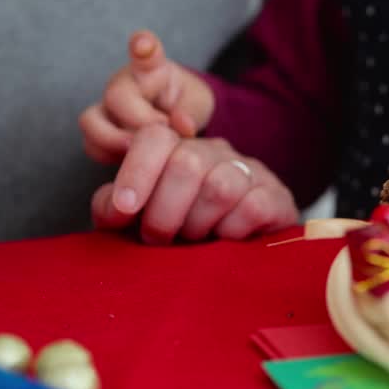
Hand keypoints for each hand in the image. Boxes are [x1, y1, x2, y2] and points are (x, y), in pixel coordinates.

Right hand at [80, 30, 215, 164]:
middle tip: (163, 135)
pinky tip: (132, 161)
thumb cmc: (185, 105)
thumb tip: (182, 126)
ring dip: (115, 143)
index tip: (144, 44)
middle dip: (138, 124)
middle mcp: (123, 83)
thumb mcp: (198, 106)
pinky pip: (92, 145)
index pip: (146, 55)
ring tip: (142, 153)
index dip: (143, 47)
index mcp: (151, 69)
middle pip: (115, 98)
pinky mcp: (99, 130)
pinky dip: (110, 157)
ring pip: (91, 122)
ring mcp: (106, 106)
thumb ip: (190, 114)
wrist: (173, 119)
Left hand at [91, 125, 296, 243]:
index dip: (136, 171)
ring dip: (198, 224)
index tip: (125, 208)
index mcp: (178, 149)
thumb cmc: (183, 230)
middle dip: (164, 212)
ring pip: (219, 187)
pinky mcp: (276, 197)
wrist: (242, 251)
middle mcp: (215, 152)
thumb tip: (112, 206)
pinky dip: (232, 231)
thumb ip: (115, 208)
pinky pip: (252, 208)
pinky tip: (226, 241)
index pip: (155, 137)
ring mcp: (250, 172)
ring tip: (194, 240)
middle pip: (186, 163)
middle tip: (159, 239)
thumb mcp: (142, 218)